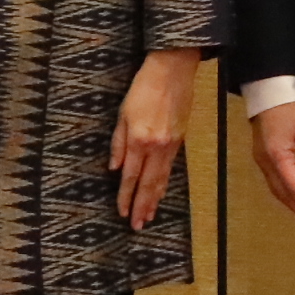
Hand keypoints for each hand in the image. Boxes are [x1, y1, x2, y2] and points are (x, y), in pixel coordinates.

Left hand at [111, 48, 202, 229]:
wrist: (173, 69)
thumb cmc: (143, 87)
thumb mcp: (122, 113)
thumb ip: (118, 142)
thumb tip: (114, 167)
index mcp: (139, 139)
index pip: (130, 176)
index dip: (125, 196)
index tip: (121, 212)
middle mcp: (156, 146)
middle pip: (148, 183)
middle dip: (141, 206)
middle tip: (137, 225)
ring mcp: (171, 144)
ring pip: (161, 178)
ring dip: (154, 199)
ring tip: (148, 216)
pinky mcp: (180, 139)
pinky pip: (170, 167)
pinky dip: (164, 183)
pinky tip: (160, 192)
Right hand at [252, 97, 294, 224]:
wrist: (271, 89)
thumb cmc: (291, 104)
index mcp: (277, 156)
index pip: (294, 188)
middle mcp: (266, 162)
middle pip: (283, 195)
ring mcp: (262, 160)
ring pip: (277, 190)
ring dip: (294, 203)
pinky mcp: (264, 156)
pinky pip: (275, 181)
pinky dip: (288, 192)